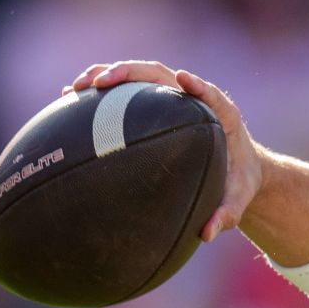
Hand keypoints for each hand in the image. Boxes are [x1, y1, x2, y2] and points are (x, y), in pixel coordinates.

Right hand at [65, 60, 262, 241]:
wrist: (237, 171)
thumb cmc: (238, 183)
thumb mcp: (237, 201)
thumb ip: (227, 215)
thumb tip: (208, 234)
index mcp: (223, 116)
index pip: (210, 93)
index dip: (196, 84)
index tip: (181, 79)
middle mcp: (195, 99)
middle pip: (162, 75)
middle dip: (129, 72)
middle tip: (99, 82)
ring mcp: (173, 98)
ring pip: (140, 77)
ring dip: (107, 75)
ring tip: (75, 88)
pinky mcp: (157, 104)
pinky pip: (129, 92)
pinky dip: (102, 92)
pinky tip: (70, 100)